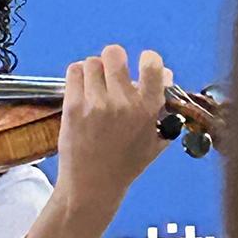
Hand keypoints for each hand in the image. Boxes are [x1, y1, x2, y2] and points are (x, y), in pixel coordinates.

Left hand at [57, 44, 171, 207]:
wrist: (93, 184)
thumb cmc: (126, 164)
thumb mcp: (156, 139)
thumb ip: (162, 107)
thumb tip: (164, 75)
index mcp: (148, 108)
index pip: (152, 64)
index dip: (147, 59)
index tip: (142, 64)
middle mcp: (123, 102)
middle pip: (114, 54)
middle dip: (114, 60)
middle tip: (112, 73)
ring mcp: (96, 103)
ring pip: (91, 62)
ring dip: (94, 70)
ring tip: (95, 86)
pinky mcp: (73, 106)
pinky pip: (74, 72)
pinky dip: (78, 75)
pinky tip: (82, 88)